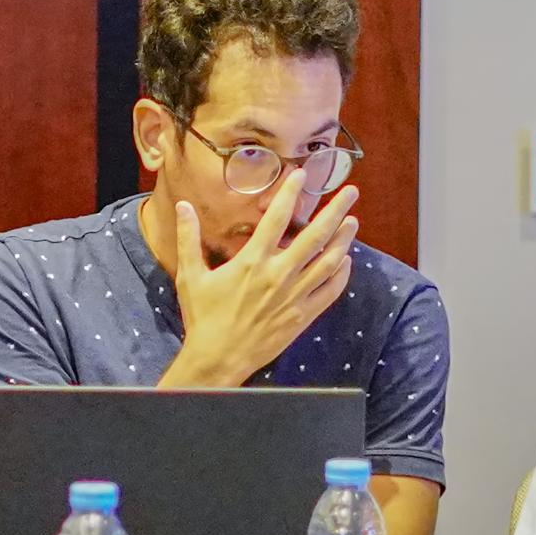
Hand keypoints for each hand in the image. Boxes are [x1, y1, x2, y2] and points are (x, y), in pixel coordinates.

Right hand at [161, 178, 359, 386]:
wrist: (218, 359)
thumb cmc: (203, 317)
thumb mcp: (190, 275)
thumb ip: (189, 238)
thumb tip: (182, 207)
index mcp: (252, 262)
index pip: (276, 219)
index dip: (290, 194)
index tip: (301, 175)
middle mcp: (278, 275)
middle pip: (315, 236)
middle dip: (335, 211)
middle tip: (350, 192)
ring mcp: (294, 296)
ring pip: (328, 262)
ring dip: (343, 239)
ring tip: (353, 221)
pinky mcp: (302, 316)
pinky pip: (330, 291)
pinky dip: (341, 274)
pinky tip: (345, 260)